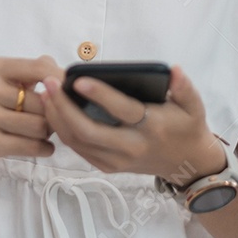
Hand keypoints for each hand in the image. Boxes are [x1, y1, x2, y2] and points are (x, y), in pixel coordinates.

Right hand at [0, 55, 61, 174]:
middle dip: (51, 114)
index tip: (71, 91)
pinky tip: (42, 147)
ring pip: (40, 125)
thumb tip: (62, 71)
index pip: (39, 68)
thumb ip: (30, 73)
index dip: (61, 80)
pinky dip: (43, 148)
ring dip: (47, 133)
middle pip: (43, 101)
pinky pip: (31, 146)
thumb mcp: (0, 83)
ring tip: (42, 134)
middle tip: (48, 121)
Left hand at [40, 64, 225, 180]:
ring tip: (44, 93)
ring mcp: (117, 160)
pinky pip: (79, 149)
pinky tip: (52, 110)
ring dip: (57, 117)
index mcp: (152, 128)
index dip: (100, 95)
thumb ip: (184, 87)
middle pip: (89, 131)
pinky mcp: (108, 167)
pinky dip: (62, 130)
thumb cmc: (187, 127)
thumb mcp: (193, 106)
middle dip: (63, 107)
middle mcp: (131, 147)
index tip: (78, 80)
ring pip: (78, 142)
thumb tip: (173, 70)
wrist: (187, 165)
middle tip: (47, 83)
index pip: (122, 111)